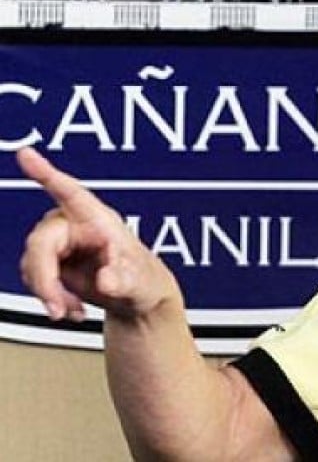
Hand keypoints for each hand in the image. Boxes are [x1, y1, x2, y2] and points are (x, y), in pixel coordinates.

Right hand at [17, 146, 177, 321]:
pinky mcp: (51, 260)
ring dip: (48, 293)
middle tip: (58, 309)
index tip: (25, 154)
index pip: (71, 192)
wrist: (138, 299)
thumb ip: (123, 280)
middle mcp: (75, 225)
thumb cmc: (145, 281)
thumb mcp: (141, 284)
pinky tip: (70, 308)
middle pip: (40, 244)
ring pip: (32, 264)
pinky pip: (34, 277)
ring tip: (73, 310)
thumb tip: (106, 279)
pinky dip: (48, 297)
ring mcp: (60, 242)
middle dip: (44, 280)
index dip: (46, 173)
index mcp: (99, 219)